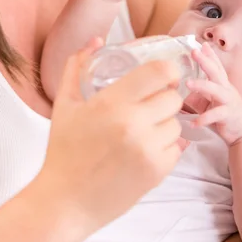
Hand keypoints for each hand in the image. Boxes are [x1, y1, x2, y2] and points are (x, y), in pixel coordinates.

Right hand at [40, 40, 182, 231]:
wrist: (66, 201)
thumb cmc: (64, 150)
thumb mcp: (65, 104)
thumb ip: (77, 66)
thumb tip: (96, 40)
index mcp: (112, 103)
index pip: (160, 72)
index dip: (168, 70)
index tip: (163, 75)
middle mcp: (134, 124)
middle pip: (173, 97)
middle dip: (165, 98)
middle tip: (151, 104)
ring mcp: (148, 149)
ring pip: (177, 124)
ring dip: (165, 124)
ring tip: (144, 130)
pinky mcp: (157, 172)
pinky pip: (177, 149)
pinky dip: (166, 148)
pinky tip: (146, 150)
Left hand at [186, 43, 241, 145]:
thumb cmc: (227, 115)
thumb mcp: (215, 100)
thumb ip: (204, 92)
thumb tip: (187, 85)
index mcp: (223, 85)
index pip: (216, 67)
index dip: (210, 55)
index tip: (201, 44)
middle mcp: (226, 90)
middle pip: (216, 72)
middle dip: (205, 61)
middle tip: (194, 51)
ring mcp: (229, 101)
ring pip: (216, 90)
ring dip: (201, 85)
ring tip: (188, 83)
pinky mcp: (229, 115)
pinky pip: (215, 115)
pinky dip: (204, 119)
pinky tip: (194, 123)